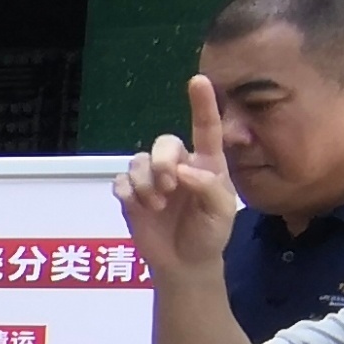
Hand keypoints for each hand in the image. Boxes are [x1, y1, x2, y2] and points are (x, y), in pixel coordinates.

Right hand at [113, 74, 240, 286]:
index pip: (206, 128)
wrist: (185, 264)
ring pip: (138, 161)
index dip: (202, 104)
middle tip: (169, 188)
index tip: (199, 80)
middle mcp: (178, 165)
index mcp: (206, 164)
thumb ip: (208, 187)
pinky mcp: (132, 195)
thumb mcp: (222, 213)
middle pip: (163, 142)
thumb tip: (182, 170)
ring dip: (146, 184)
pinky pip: (121, 181)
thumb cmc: (210, 234)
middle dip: (162, 162)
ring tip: (157, 207)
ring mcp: (152, 180)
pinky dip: (128, 193)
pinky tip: (139, 208)